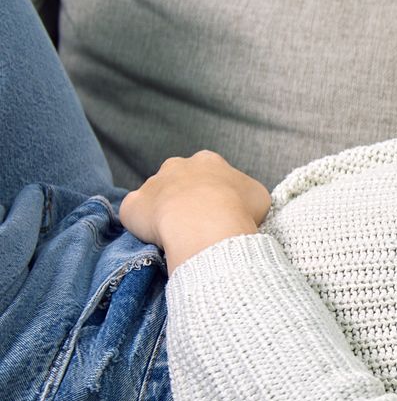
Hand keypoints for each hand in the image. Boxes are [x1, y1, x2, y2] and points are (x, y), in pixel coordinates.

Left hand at [120, 150, 270, 269]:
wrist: (207, 223)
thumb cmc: (238, 208)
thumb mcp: (259, 197)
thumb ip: (247, 194)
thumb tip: (244, 202)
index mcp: (208, 161)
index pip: (208, 171)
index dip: (214, 191)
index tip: (220, 209)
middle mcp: (177, 165)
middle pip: (178, 179)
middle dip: (185, 196)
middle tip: (198, 222)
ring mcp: (152, 184)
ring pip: (155, 197)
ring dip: (163, 211)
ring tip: (179, 235)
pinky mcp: (132, 205)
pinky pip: (135, 215)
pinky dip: (142, 225)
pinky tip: (156, 239)